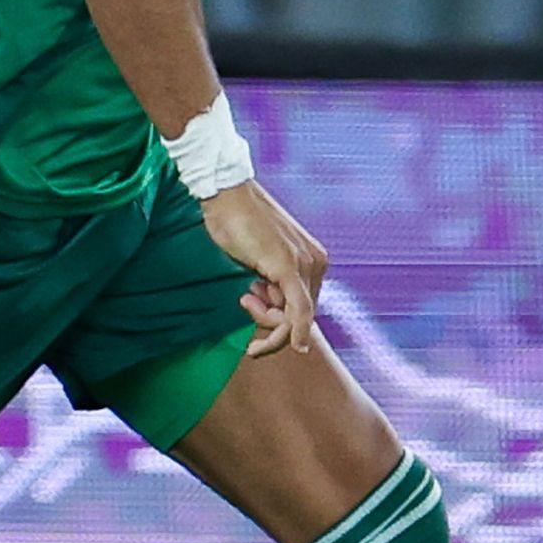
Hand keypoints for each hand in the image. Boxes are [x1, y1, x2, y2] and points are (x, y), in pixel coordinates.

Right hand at [202, 177, 329, 358]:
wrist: (227, 194)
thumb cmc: (236, 221)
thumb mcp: (257, 259)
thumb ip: (269, 281)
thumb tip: (266, 303)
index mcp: (312, 258)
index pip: (303, 305)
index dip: (281, 318)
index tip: (252, 309)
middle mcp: (316, 261)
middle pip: (301, 314)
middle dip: (272, 321)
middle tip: (245, 302)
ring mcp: (305, 264)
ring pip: (295, 317)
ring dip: (266, 320)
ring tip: (245, 297)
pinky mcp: (290, 268)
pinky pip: (299, 311)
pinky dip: (295, 331)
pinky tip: (295, 348)